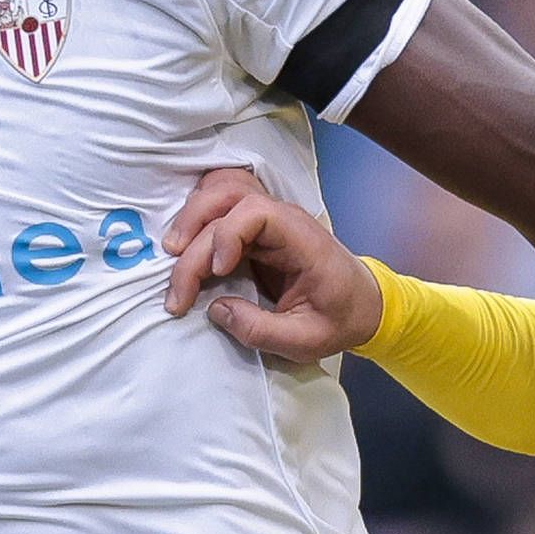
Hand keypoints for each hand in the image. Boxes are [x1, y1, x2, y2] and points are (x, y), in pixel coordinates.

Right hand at [164, 172, 384, 359]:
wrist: (362, 305)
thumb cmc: (340, 319)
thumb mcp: (306, 340)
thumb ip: (260, 330)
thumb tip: (215, 310)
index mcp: (302, 239)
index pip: (255, 212)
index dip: (227, 235)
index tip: (217, 271)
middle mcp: (282, 219)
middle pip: (228, 198)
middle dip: (194, 234)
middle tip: (177, 281)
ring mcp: (267, 219)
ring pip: (220, 193)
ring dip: (191, 219)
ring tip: (172, 254)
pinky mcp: (255, 229)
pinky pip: (221, 204)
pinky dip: (198, 215)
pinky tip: (184, 242)